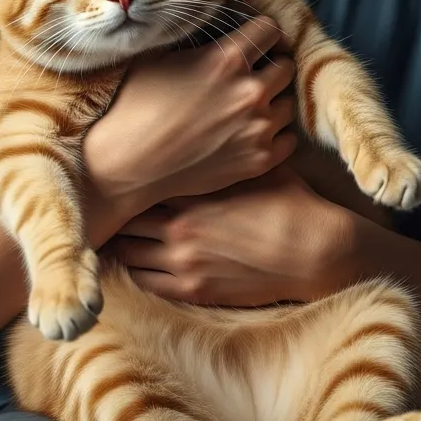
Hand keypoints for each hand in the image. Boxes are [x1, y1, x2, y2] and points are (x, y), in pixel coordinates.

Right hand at [84, 17, 296, 222]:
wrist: (128, 163)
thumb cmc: (134, 106)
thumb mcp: (160, 57)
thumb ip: (199, 42)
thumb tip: (215, 30)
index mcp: (227, 59)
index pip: (270, 29)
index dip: (263, 33)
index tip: (257, 42)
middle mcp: (250, 91)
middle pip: (286, 66)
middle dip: (272, 67)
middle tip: (253, 76)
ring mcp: (258, 128)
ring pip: (289, 104)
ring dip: (274, 102)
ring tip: (250, 109)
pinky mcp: (260, 161)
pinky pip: (289, 140)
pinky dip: (276, 135)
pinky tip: (253, 134)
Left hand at [103, 165, 345, 306]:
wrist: (314, 252)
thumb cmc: (291, 204)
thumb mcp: (257, 166)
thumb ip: (227, 155)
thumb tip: (215, 129)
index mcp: (194, 191)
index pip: (141, 181)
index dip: (128, 176)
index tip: (117, 170)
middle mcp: (180, 226)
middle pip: (126, 215)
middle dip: (117, 208)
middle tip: (106, 202)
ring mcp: (183, 261)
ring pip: (127, 251)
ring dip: (120, 241)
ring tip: (111, 233)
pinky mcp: (193, 290)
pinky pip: (144, 283)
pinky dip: (132, 272)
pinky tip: (131, 264)